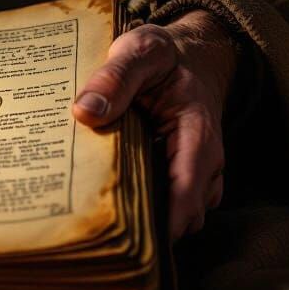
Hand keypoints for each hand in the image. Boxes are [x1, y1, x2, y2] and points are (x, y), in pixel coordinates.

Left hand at [71, 10, 238, 240]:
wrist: (188, 55)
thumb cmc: (164, 55)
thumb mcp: (138, 52)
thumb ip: (114, 78)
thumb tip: (85, 112)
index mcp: (197, 136)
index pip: (186, 194)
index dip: (161, 222)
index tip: (125, 237)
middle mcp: (204, 163)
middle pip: (182, 217)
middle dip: (147, 228)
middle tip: (97, 226)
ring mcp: (193, 173)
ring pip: (174, 217)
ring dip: (144, 220)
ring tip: (98, 215)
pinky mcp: (177, 175)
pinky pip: (165, 205)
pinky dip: (142, 207)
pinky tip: (107, 198)